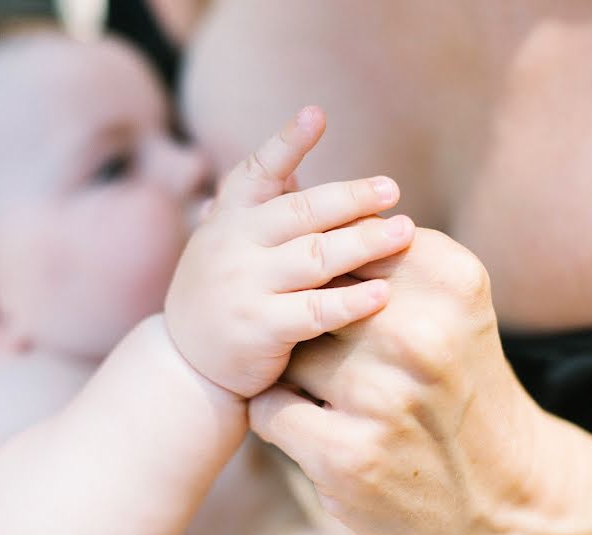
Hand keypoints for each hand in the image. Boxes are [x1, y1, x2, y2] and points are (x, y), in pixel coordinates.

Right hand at [165, 107, 414, 396]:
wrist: (186, 362)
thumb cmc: (224, 291)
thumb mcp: (229, 240)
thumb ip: (266, 203)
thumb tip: (300, 154)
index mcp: (228, 216)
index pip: (257, 170)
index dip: (286, 142)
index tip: (316, 114)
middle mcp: (232, 243)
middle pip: (302, 212)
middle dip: (351, 199)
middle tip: (391, 190)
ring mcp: (244, 285)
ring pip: (315, 257)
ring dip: (364, 243)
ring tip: (405, 233)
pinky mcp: (258, 328)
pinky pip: (314, 311)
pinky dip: (351, 301)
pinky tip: (382, 294)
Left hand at [249, 228, 546, 534]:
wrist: (505, 496)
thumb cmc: (460, 387)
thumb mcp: (452, 309)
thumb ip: (388, 261)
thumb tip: (305, 233)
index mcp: (449, 281)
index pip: (346, 240)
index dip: (334, 273)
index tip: (343, 298)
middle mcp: (420, 334)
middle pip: (312, 296)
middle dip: (313, 323)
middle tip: (340, 354)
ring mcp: (381, 397)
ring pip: (287, 354)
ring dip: (298, 373)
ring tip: (338, 394)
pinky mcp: (347, 456)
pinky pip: (269, 408)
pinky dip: (283, 416)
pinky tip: (319, 425)